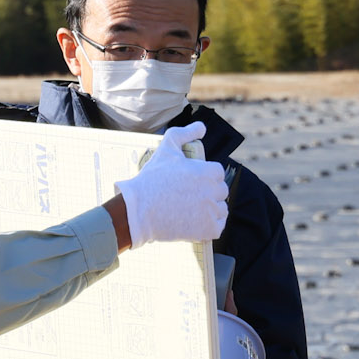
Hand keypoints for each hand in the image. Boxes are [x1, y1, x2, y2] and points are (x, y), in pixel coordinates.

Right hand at [111, 122, 227, 246]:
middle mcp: (214, 191)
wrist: (138, 210)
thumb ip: (185, 133)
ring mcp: (212, 211)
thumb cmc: (152, 179)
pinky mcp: (208, 230)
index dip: (204, 178)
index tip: (190, 184)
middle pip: (220, 192)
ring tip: (189, 211)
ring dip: (210, 211)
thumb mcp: (166, 148)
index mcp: (209, 171)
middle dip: (207, 194)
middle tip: (187, 198)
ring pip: (221, 210)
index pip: (217, 174)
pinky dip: (209, 227)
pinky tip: (193, 224)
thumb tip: (202, 127)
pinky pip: (218, 228)